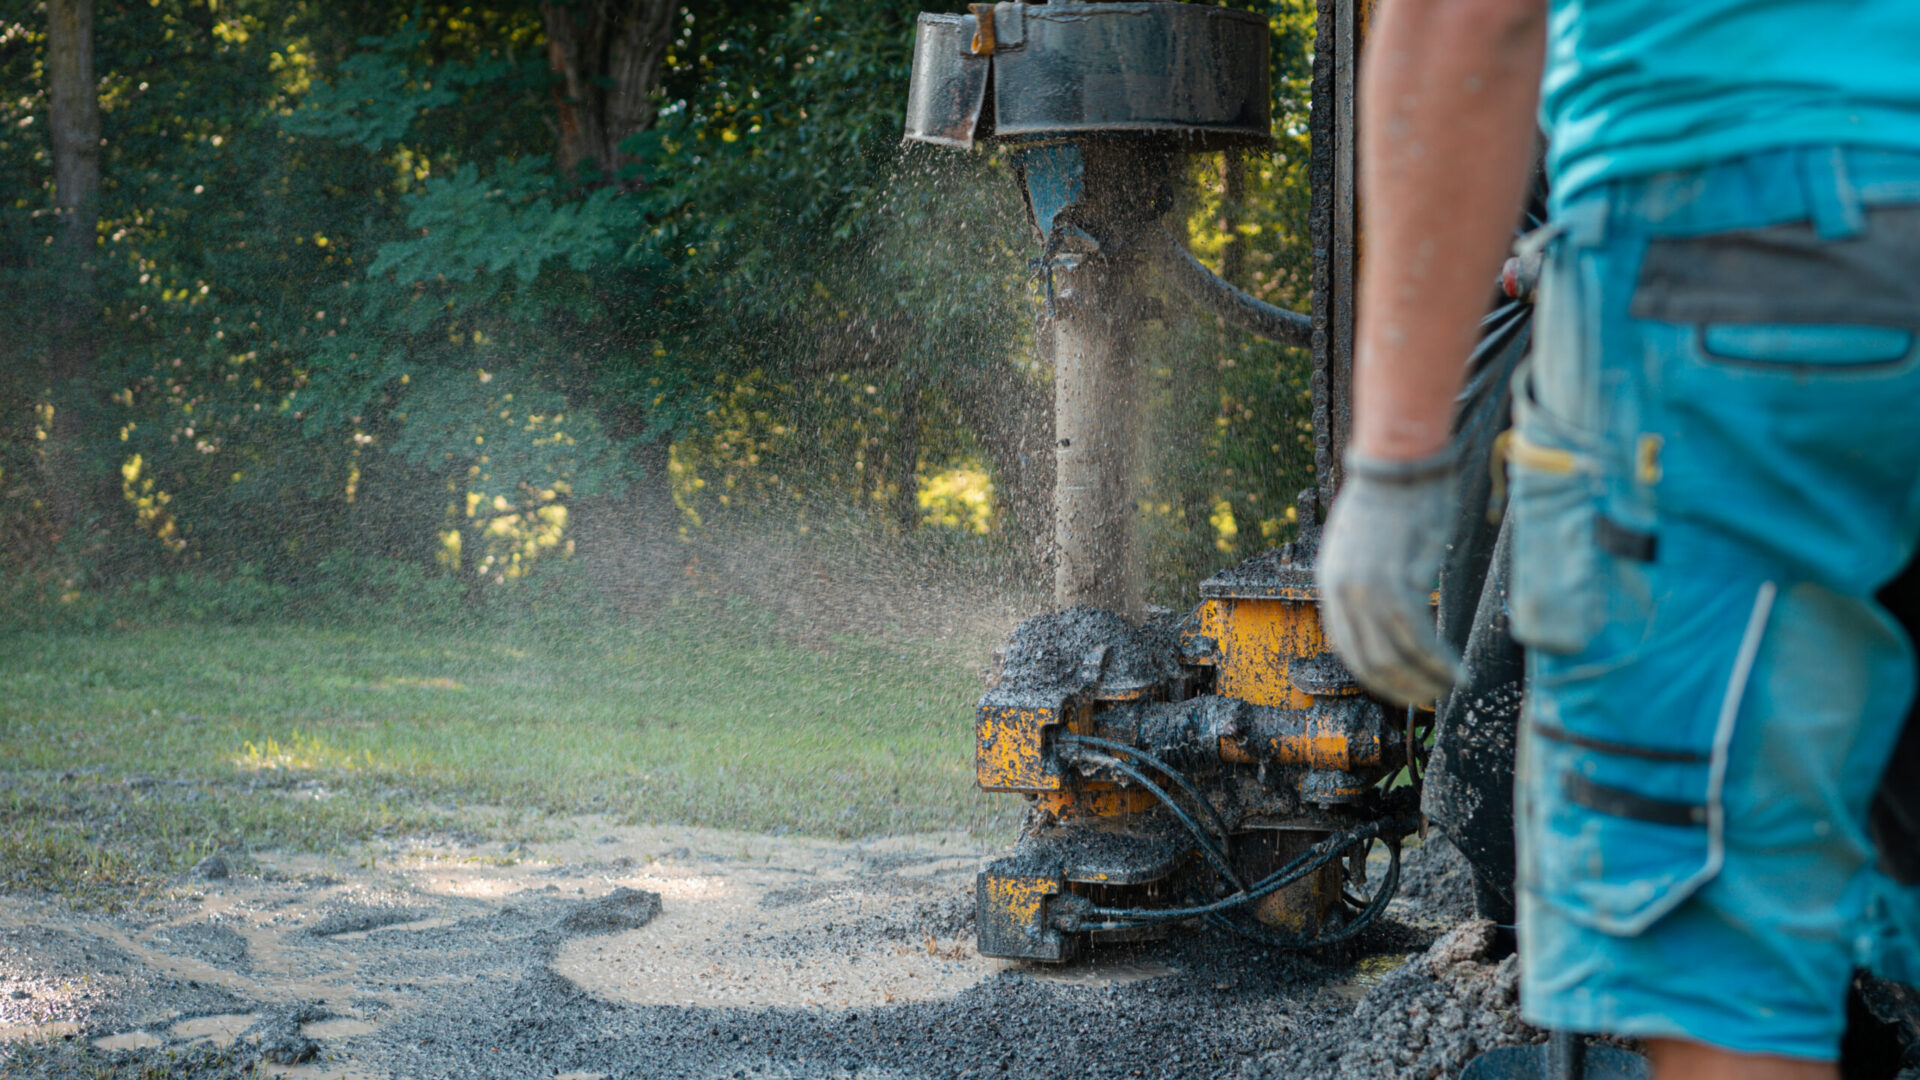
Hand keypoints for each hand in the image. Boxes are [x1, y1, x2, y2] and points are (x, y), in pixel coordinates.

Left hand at [1316, 451, 1462, 705]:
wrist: (1399, 462)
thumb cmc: (1392, 496)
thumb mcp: (1363, 543)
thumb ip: (1367, 579)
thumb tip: (1389, 609)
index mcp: (1329, 582)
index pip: (1346, 646)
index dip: (1374, 674)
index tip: (1400, 686)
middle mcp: (1341, 592)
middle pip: (1368, 659)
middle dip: (1400, 687)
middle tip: (1428, 699)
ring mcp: (1367, 590)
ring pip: (1394, 656)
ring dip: (1424, 680)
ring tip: (1449, 688)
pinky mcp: (1398, 583)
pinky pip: (1418, 639)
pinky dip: (1438, 662)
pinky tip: (1455, 671)